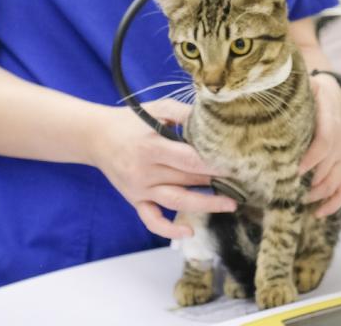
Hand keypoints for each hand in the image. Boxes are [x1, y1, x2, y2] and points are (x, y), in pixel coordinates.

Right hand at [89, 99, 237, 239]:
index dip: (214, 164)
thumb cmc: (131, 120)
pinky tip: (189, 232)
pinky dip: (169, 231)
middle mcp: (145, 171)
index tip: (237, 164)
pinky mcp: (135, 200)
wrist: (96, 136)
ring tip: (231, 204)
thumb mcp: (156, 109)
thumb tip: (213, 121)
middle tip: (244, 181)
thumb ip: (183, 113)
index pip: (189, 159)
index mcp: (151, 146)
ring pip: (176, 202)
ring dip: (205, 205)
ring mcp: (140, 189)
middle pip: (187, 180)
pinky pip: (152, 221)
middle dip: (217, 181)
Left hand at [299, 74, 340, 217]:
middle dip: (311, 181)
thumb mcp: (302, 85)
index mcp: (330, 115)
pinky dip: (333, 203)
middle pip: (330, 164)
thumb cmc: (310, 91)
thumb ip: (286, 90)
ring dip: (318, 194)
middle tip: (288, 191)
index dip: (313, 157)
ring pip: (336, 179)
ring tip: (297, 201)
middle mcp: (340, 137)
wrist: (332, 94)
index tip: (295, 169)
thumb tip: (259, 88)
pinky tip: (317, 213)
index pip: (326, 139)